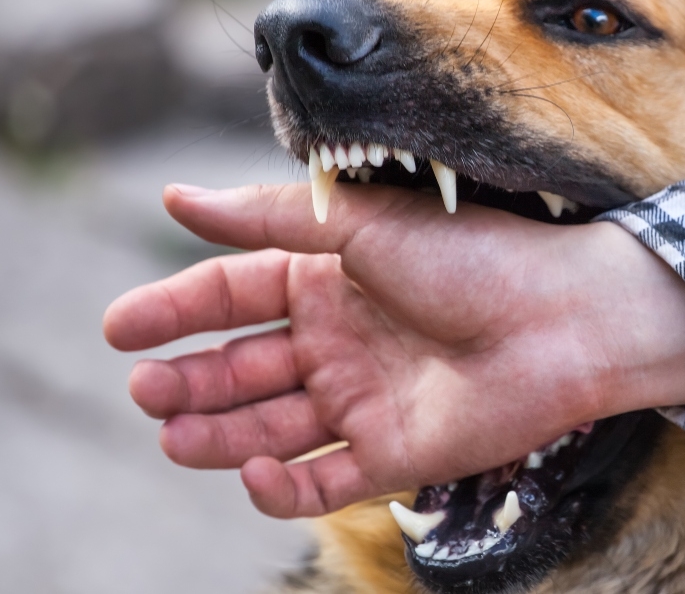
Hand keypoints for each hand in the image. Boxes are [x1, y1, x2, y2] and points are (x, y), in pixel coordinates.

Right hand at [103, 184, 684, 518]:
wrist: (566, 318)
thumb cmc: (474, 256)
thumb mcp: (362, 223)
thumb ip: (268, 220)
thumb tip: (174, 198)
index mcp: (329, 279)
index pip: (233, 295)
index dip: (174, 311)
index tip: (118, 329)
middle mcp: (340, 341)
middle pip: (242, 367)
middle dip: (189, 379)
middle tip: (146, 390)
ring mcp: (365, 400)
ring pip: (270, 425)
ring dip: (218, 433)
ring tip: (172, 433)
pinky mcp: (395, 454)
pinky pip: (324, 480)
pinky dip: (283, 486)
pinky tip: (253, 471)